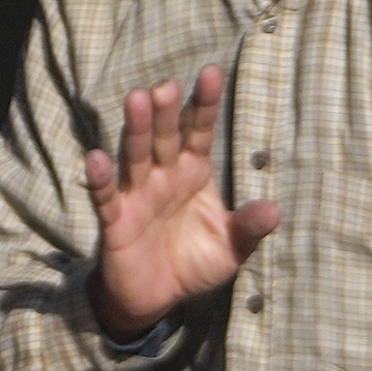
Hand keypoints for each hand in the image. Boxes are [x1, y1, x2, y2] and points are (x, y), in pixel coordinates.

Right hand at [86, 68, 280, 340]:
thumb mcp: (230, 249)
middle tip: (166, 85)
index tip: (212, 72)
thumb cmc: (193, 262)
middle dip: (165, 111)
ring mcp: (137, 194)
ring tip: (137, 99)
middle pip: (164, 136)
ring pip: (135, 155)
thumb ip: (248, 228)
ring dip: (135, 129)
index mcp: (194, 171)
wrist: (156, 297)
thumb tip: (275, 210)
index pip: (199, 130)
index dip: (204, 103)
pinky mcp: (115, 220)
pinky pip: (105, 196)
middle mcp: (164, 175)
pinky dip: (99, 178)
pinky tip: (96, 157)